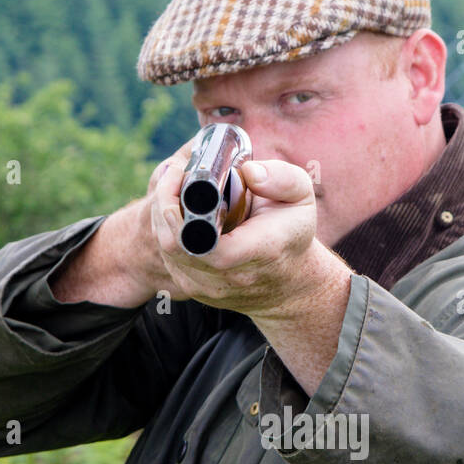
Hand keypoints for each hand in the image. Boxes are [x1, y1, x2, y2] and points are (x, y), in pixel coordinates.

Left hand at [148, 142, 338, 321]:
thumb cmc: (291, 233)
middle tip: (174, 174)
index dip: (182, 214)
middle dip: (166, 203)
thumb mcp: (301, 198)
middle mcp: (233, 276)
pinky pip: (169, 260)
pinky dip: (166, 233)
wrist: (289, 284)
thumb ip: (282, 178)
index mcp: (260, 250)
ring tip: (174, 189)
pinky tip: (176, 214)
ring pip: (167, 252)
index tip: (181, 179)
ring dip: (162, 216)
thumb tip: (249, 172)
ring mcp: (212, 289)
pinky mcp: (197, 291)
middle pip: (177, 245)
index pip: (209, 245)